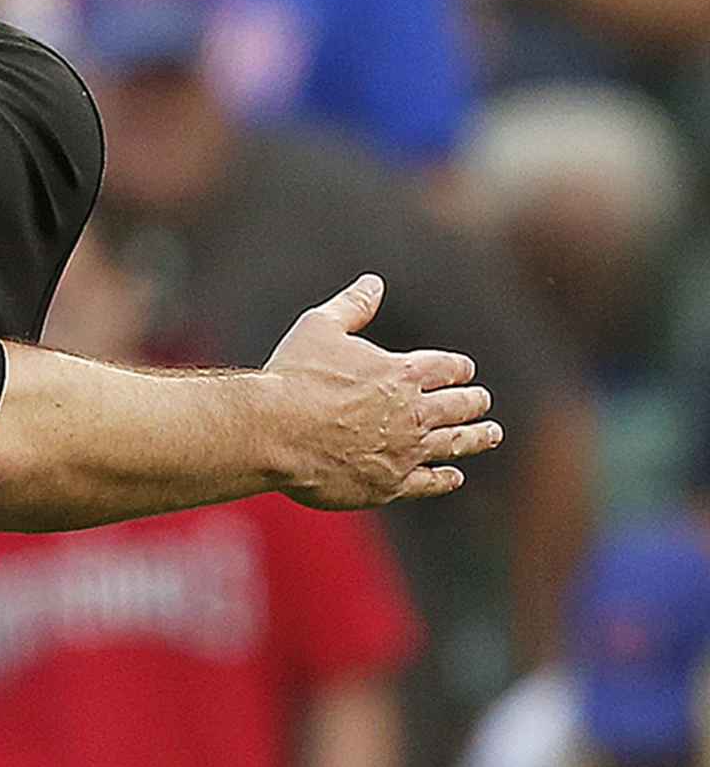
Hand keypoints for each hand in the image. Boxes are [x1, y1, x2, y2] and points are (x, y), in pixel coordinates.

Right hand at [261, 275, 500, 508]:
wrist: (276, 432)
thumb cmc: (295, 377)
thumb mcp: (320, 328)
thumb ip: (352, 305)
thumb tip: (373, 282)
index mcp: (403, 373)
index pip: (447, 368)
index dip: (458, 368)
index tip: (464, 370)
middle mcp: (414, 413)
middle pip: (460, 406)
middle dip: (474, 401)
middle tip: (482, 401)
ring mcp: (406, 452)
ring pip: (455, 444)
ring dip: (477, 437)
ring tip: (491, 434)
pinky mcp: (391, 484)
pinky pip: (430, 482)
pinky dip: (446, 478)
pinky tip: (454, 475)